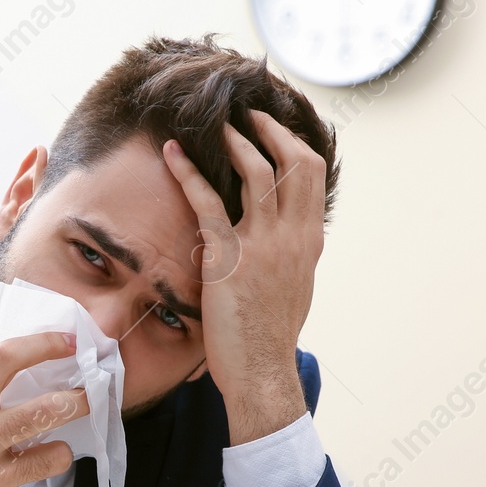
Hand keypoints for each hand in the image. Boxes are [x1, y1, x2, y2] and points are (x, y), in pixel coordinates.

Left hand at [162, 109, 326, 444]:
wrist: (262, 372)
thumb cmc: (270, 336)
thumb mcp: (295, 287)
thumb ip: (293, 254)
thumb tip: (289, 235)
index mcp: (309, 241)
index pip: (313, 172)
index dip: (293, 140)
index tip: (274, 126)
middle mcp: (293, 236)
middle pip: (295, 161)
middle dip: (271, 130)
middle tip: (248, 114)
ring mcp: (264, 246)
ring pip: (258, 172)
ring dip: (237, 142)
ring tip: (218, 127)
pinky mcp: (229, 259)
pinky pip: (208, 204)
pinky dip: (189, 173)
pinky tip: (172, 155)